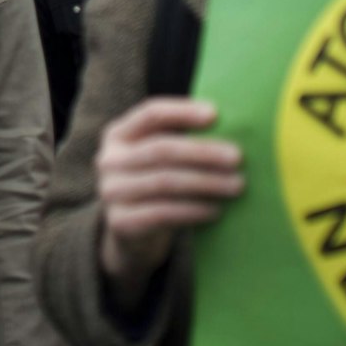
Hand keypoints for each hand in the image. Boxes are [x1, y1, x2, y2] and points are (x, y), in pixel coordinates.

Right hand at [96, 98, 242, 304]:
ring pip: (165, 182)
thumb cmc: (156, 181)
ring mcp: (111, 192)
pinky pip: (163, 213)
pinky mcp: (120, 222)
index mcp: (118, 134)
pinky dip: (194, 210)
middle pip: (161, 149)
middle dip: (203, 152)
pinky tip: (217, 210)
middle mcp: (108, 160)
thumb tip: (232, 125)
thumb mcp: (159, 157)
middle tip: (237, 158)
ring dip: (206, 182)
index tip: (216, 115)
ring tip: (236, 185)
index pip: (150, 114)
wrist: (132, 233)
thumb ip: (182, 138)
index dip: (182, 112)